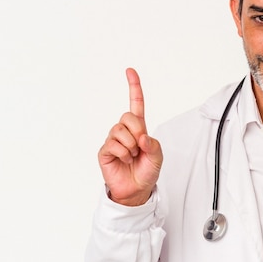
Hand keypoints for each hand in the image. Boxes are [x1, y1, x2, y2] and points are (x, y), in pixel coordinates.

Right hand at [97, 68, 162, 205]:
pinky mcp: (104, 150)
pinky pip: (113, 144)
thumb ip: (154, 145)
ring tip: (132, 156)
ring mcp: (113, 140)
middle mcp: (124, 131)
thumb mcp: (158, 157)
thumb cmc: (147, 171)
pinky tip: (124, 160)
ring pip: (120, 130)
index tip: (129, 71)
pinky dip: (123, 153)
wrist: (136, 190)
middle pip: (127, 116)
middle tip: (140, 146)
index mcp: (139, 128)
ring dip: (131, 145)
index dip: (133, 87)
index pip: (135, 103)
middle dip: (137, 130)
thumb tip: (142, 137)